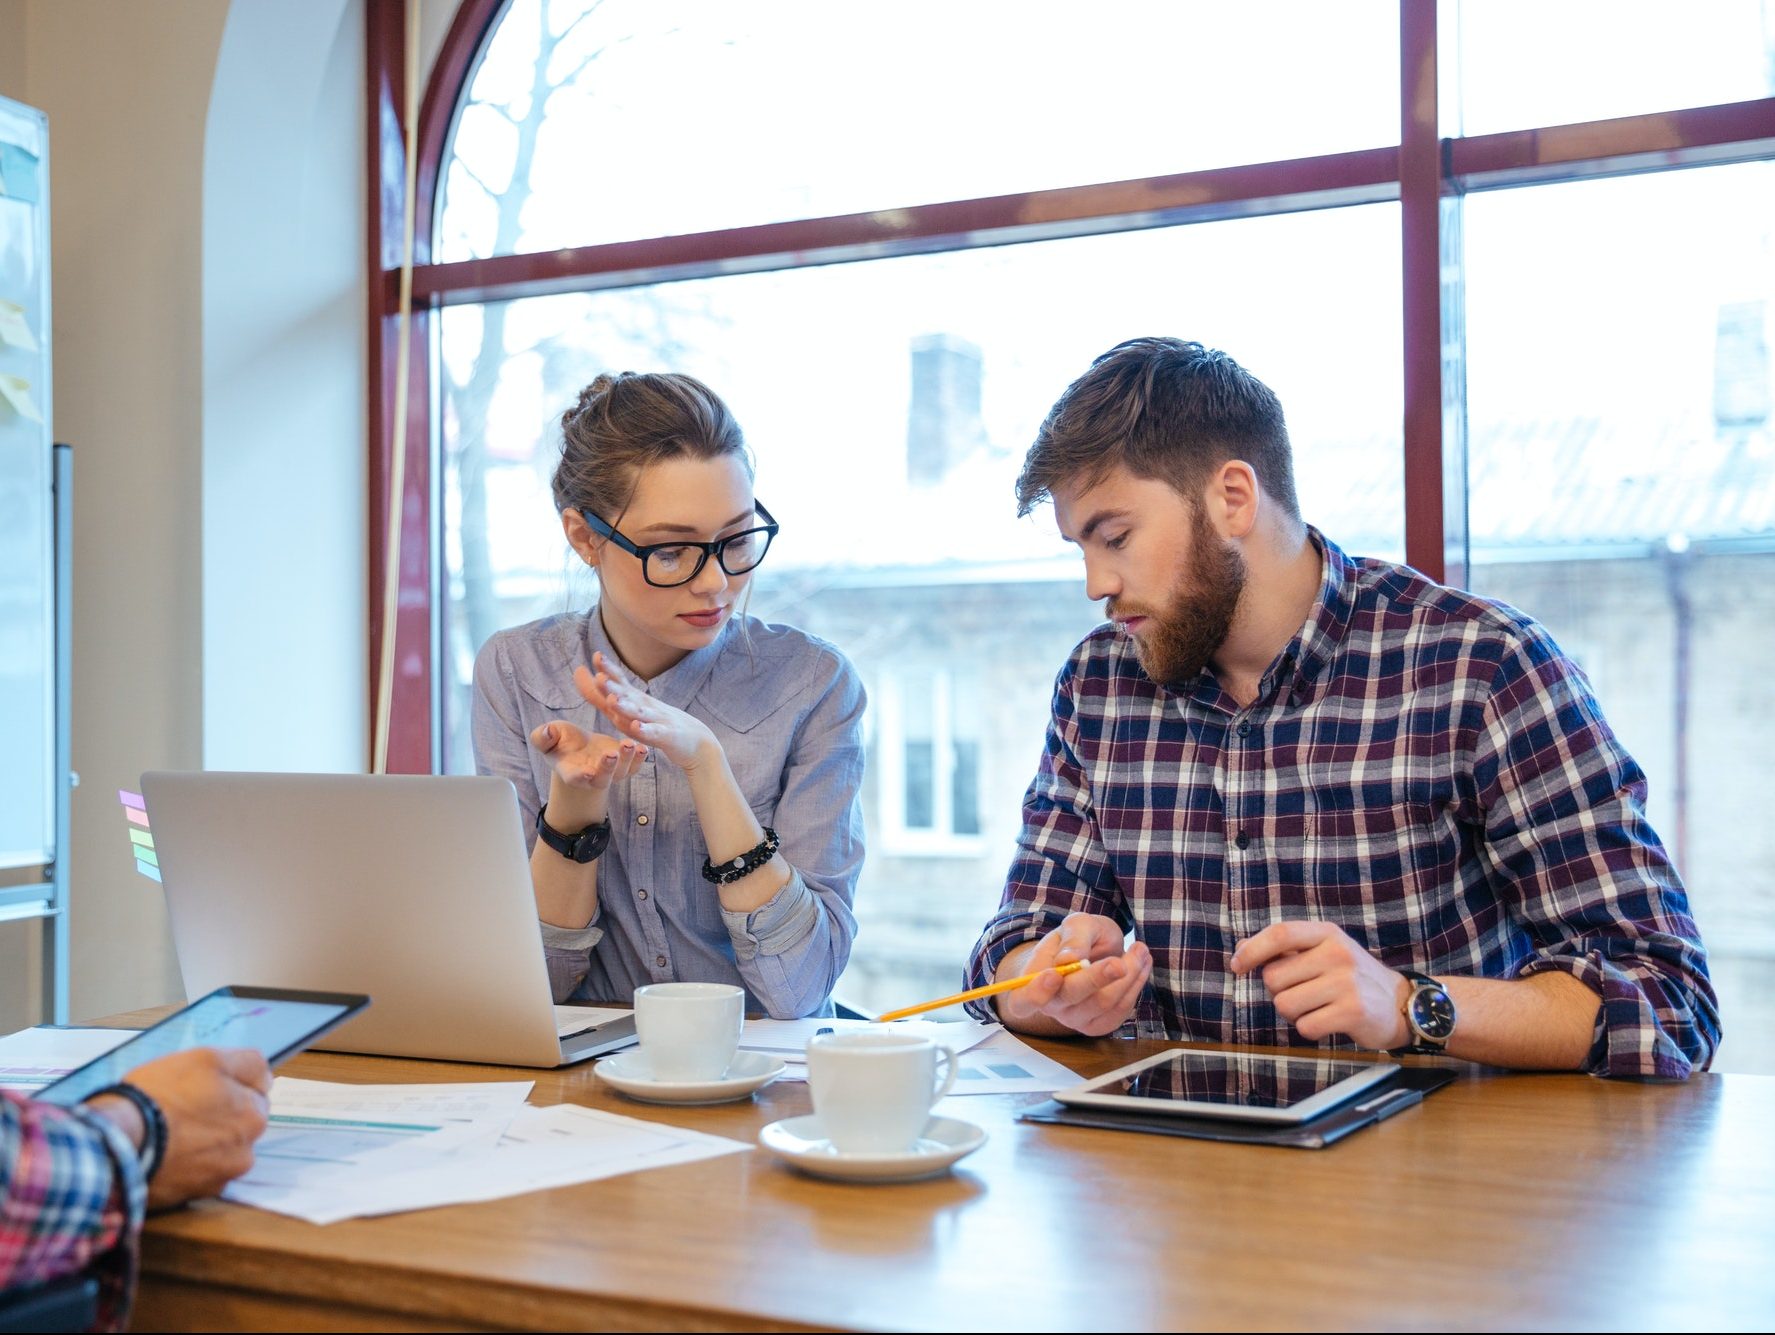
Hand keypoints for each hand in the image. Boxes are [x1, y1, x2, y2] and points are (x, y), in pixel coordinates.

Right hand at [121, 1047, 272, 1209]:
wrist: (116, 1142)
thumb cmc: (159, 1096)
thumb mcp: (207, 1059)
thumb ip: (247, 1065)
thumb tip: (266, 1079)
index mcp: (254, 1115)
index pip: (255, 1094)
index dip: (229, 1087)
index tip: (204, 1088)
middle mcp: (246, 1150)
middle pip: (239, 1124)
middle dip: (220, 1116)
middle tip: (184, 1110)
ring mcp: (221, 1176)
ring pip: (219, 1150)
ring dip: (204, 1143)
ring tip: (171, 1134)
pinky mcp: (194, 1196)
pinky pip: (198, 1174)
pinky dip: (187, 1166)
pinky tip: (166, 1154)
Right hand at [529, 701, 647, 795]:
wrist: (579, 747)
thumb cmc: (560, 741)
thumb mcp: (548, 736)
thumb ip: (542, 737)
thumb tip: (545, 732)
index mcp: (570, 772)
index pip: (574, 778)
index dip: (579, 777)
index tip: (586, 772)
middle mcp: (592, 777)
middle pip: (602, 779)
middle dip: (607, 768)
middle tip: (611, 754)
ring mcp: (610, 773)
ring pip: (620, 773)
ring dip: (627, 760)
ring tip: (629, 744)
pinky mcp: (624, 765)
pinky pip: (634, 766)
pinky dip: (639, 759)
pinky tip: (643, 746)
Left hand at [577, 654, 718, 771]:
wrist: (696, 741)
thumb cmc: (656, 722)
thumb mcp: (627, 708)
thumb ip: (600, 696)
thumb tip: (578, 673)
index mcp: (636, 699)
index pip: (621, 682)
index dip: (609, 670)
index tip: (597, 655)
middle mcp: (646, 705)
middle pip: (628, 695)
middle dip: (613, 687)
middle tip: (600, 677)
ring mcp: (658, 719)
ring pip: (640, 713)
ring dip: (626, 707)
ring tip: (613, 700)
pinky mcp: (667, 736)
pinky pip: (655, 733)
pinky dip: (645, 730)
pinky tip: (636, 727)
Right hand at [996, 912, 1151, 1037]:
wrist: (1095, 951)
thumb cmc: (1079, 937)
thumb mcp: (1077, 924)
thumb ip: (1073, 937)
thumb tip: (1069, 960)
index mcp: (1033, 979)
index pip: (1024, 998)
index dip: (1036, 992)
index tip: (1054, 975)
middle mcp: (1051, 1005)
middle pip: (1072, 996)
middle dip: (1099, 977)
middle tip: (1120, 962)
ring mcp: (1075, 1019)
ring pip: (1103, 1002)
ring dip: (1129, 974)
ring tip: (1140, 949)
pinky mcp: (1098, 1026)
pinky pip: (1120, 1011)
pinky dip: (1135, 985)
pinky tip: (1140, 965)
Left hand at [1229, 921, 1409, 1049]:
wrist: (1401, 1003)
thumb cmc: (1351, 977)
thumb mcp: (1323, 951)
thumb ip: (1284, 950)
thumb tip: (1241, 950)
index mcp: (1327, 934)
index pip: (1280, 934)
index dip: (1252, 950)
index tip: (1237, 966)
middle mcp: (1337, 954)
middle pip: (1273, 977)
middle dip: (1279, 991)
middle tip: (1305, 993)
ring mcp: (1347, 983)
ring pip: (1285, 1004)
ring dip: (1294, 1013)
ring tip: (1318, 1007)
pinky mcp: (1353, 1012)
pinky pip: (1305, 1027)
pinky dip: (1311, 1029)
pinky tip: (1330, 1022)